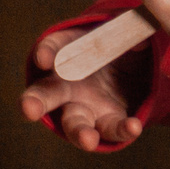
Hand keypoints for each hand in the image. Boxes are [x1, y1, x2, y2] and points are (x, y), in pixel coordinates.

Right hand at [21, 30, 142, 152]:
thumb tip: (140, 40)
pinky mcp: (107, 121)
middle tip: (29, 109)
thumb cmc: (119, 41)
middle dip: (34, 102)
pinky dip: (121, 130)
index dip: (46, 52)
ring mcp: (84, 106)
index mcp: (67, 50)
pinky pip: (111, 129)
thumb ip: (132, 28)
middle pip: (45, 94)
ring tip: (88, 140)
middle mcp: (66, 83)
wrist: (132, 67)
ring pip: (73, 124)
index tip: (44, 58)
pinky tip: (133, 127)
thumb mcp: (126, 28)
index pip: (52, 47)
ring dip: (79, 133)